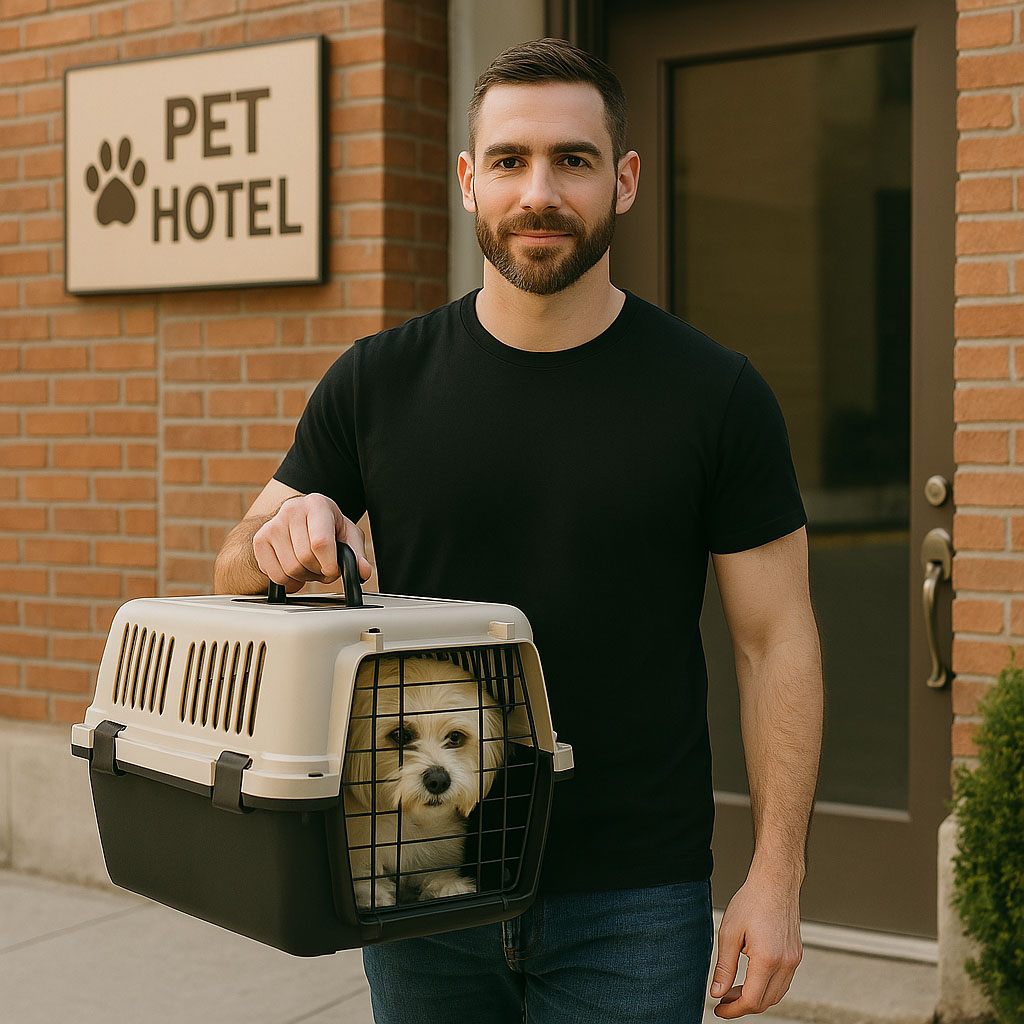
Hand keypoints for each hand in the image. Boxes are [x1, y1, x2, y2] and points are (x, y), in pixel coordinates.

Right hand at [252, 492, 372, 590]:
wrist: (300, 518)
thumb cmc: (327, 526)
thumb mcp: (348, 534)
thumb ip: (357, 554)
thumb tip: (362, 572)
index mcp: (317, 504)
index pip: (320, 542)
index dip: (329, 564)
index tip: (333, 570)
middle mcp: (292, 510)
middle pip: (305, 558)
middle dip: (319, 571)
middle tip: (324, 568)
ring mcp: (272, 524)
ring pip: (290, 569)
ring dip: (305, 577)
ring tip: (311, 566)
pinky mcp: (260, 540)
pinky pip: (275, 575)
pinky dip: (289, 580)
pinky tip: (296, 568)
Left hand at [709, 871, 802, 1017]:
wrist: (775, 881)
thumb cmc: (752, 901)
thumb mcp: (729, 933)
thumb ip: (724, 967)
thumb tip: (717, 992)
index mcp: (768, 960)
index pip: (751, 1000)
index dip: (733, 1009)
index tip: (719, 1009)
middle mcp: (785, 964)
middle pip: (765, 1001)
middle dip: (742, 1005)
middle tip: (723, 999)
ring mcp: (793, 960)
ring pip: (776, 994)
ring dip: (755, 997)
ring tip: (734, 990)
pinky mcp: (796, 955)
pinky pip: (782, 982)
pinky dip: (766, 986)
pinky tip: (751, 977)